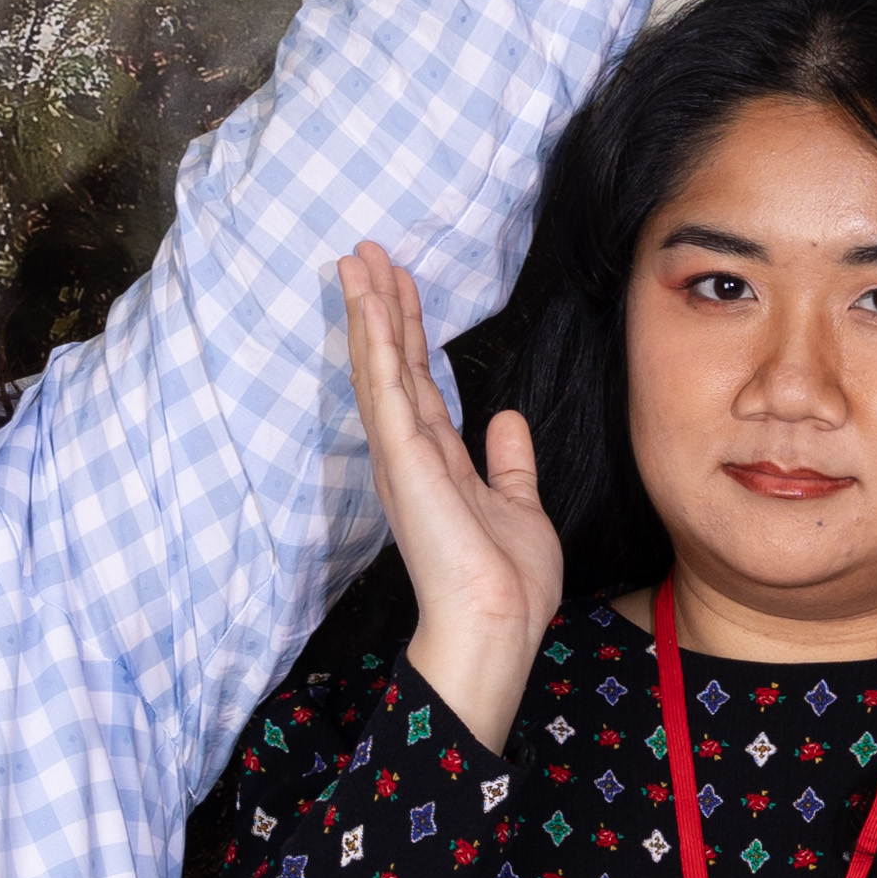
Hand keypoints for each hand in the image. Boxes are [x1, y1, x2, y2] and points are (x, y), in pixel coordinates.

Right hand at [343, 242, 560, 750]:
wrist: (497, 624)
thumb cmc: (506, 584)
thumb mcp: (519, 506)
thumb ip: (509, 461)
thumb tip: (505, 419)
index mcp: (434, 463)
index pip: (418, 382)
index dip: (410, 332)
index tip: (402, 286)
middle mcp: (409, 454)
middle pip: (391, 365)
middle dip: (380, 307)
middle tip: (367, 253)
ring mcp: (401, 455)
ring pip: (380, 366)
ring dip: (369, 310)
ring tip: (357, 259)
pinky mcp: (403, 459)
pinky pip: (387, 387)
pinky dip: (378, 341)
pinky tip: (372, 302)